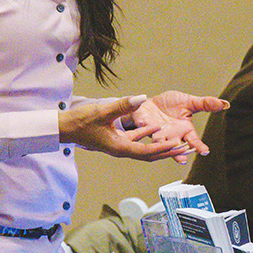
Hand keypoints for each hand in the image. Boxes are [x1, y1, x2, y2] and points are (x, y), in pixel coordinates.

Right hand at [60, 96, 194, 161]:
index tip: (178, 144)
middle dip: (169, 151)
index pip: (147, 151)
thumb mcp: (103, 111)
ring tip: (178, 141)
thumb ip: (123, 105)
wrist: (65, 127)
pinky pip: (137, 140)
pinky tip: (155, 128)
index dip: (164, 148)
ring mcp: (120, 146)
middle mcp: (122, 149)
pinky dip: (147, 136)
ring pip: (145, 148)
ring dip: (162, 145)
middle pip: (151, 154)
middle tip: (187, 149)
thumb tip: (142, 98)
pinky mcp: (117, 139)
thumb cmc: (81, 121)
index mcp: (120, 147)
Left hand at [128, 90, 228, 163]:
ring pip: (159, 141)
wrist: (150, 102)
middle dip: (177, 152)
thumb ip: (206, 104)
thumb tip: (225, 104)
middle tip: (182, 158)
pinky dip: (145, 127)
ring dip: (160, 143)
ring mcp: (157, 132)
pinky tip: (146, 127)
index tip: (205, 151)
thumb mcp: (190, 102)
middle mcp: (171, 135)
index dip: (199, 146)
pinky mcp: (144, 125)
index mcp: (184, 130)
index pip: (193, 141)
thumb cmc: (169, 106)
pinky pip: (143, 127)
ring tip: (162, 145)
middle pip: (175, 146)